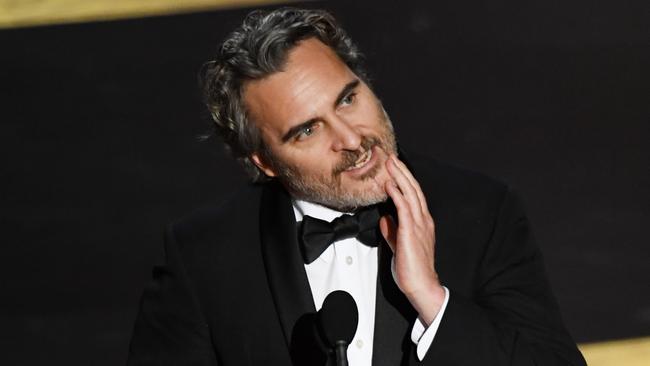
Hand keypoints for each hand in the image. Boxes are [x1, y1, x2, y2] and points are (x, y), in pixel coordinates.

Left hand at [379, 154, 445, 324]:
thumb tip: (385, 219)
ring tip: (390, 163)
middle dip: (402, 171)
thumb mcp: (398, 245)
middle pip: (414, 189)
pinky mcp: (411, 233)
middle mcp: (423, 220)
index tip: (394, 167)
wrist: (421, 285)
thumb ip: (392, 232)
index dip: (404, 179)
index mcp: (422, 223)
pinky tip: (390, 185)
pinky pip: (404, 209)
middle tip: (391, 156)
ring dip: (399, 177)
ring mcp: (419, 225)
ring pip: (410, 194)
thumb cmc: (411, 268)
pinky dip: (397, 195)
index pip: (414, 195)